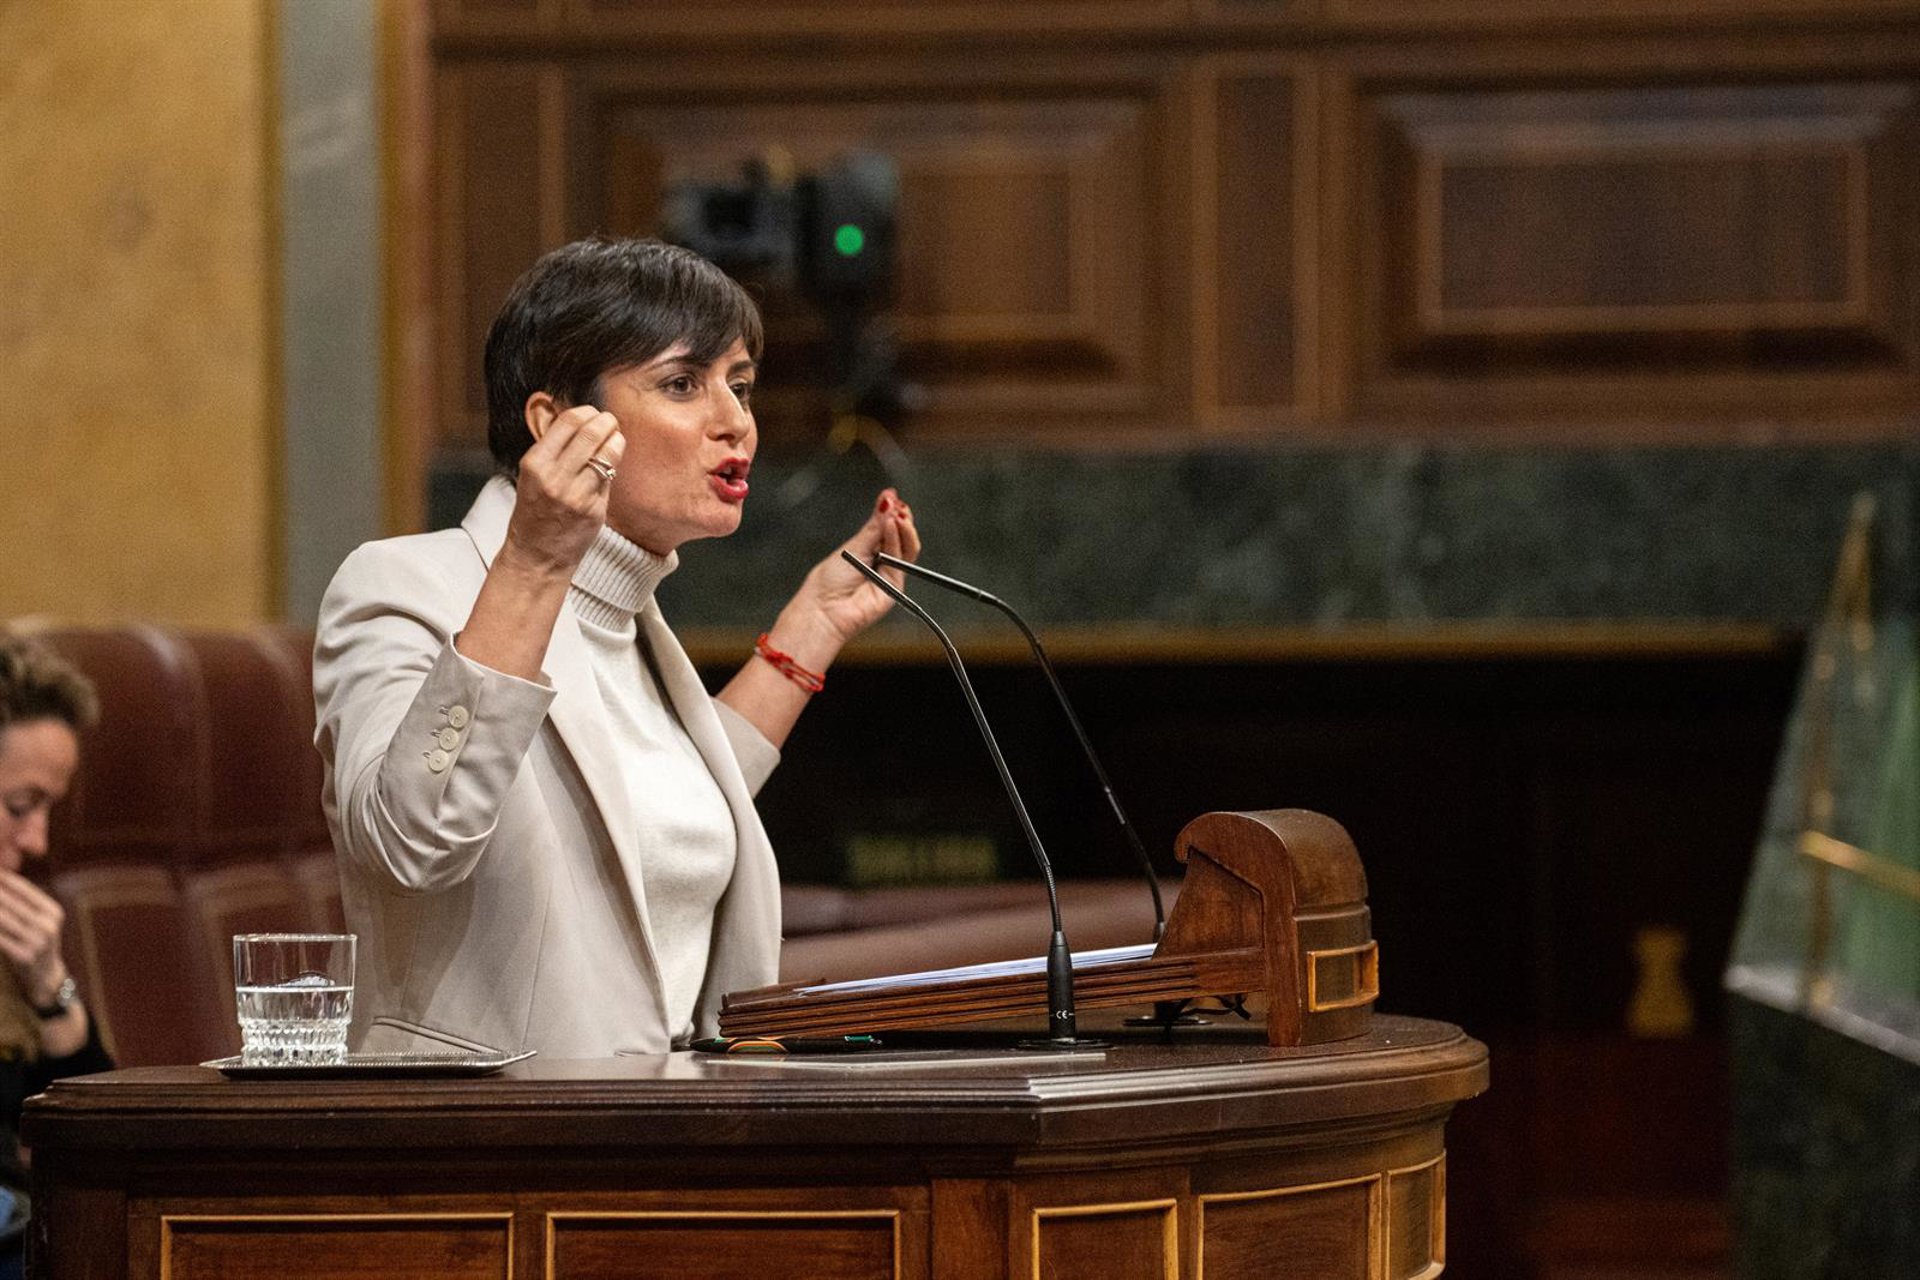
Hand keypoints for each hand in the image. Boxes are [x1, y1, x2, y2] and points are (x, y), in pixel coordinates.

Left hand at [0, 869, 69, 1007]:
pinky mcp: (24, 956)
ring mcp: (37, 941)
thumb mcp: (40, 920)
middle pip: (9, 902)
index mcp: (52, 911)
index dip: (3, 879)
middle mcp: (47, 925)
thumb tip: (1, 877)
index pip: (23, 888)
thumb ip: (23, 902)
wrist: (45, 976)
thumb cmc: (36, 942)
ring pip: (1, 918)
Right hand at [498, 404, 626, 575]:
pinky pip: (610, 478)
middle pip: (592, 433)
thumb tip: (579, 418)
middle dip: (607, 421)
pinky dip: (613, 466)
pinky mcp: (594, 510)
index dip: (587, 412)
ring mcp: (576, 495)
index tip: (593, 413)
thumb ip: (554, 448)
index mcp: (535, 463)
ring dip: (616, 440)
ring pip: (607, 454)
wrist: (537, 555)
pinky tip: (610, 464)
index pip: (569, 421)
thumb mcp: (533, 475)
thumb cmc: (535, 511)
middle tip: (610, 421)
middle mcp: (555, 478)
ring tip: (615, 438)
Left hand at [782, 489, 922, 654]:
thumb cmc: (829, 582)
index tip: (892, 497)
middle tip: (898, 505)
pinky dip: (898, 541)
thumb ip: (874, 526)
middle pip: (901, 537)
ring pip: (907, 548)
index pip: (886, 528)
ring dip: (904, 529)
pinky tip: (893, 526)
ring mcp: (888, 574)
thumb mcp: (852, 546)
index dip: (891, 512)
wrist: (824, 610)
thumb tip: (887, 499)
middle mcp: (880, 561)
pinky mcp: (895, 586)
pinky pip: (901, 561)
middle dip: (901, 519)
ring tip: (898, 514)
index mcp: (866, 550)